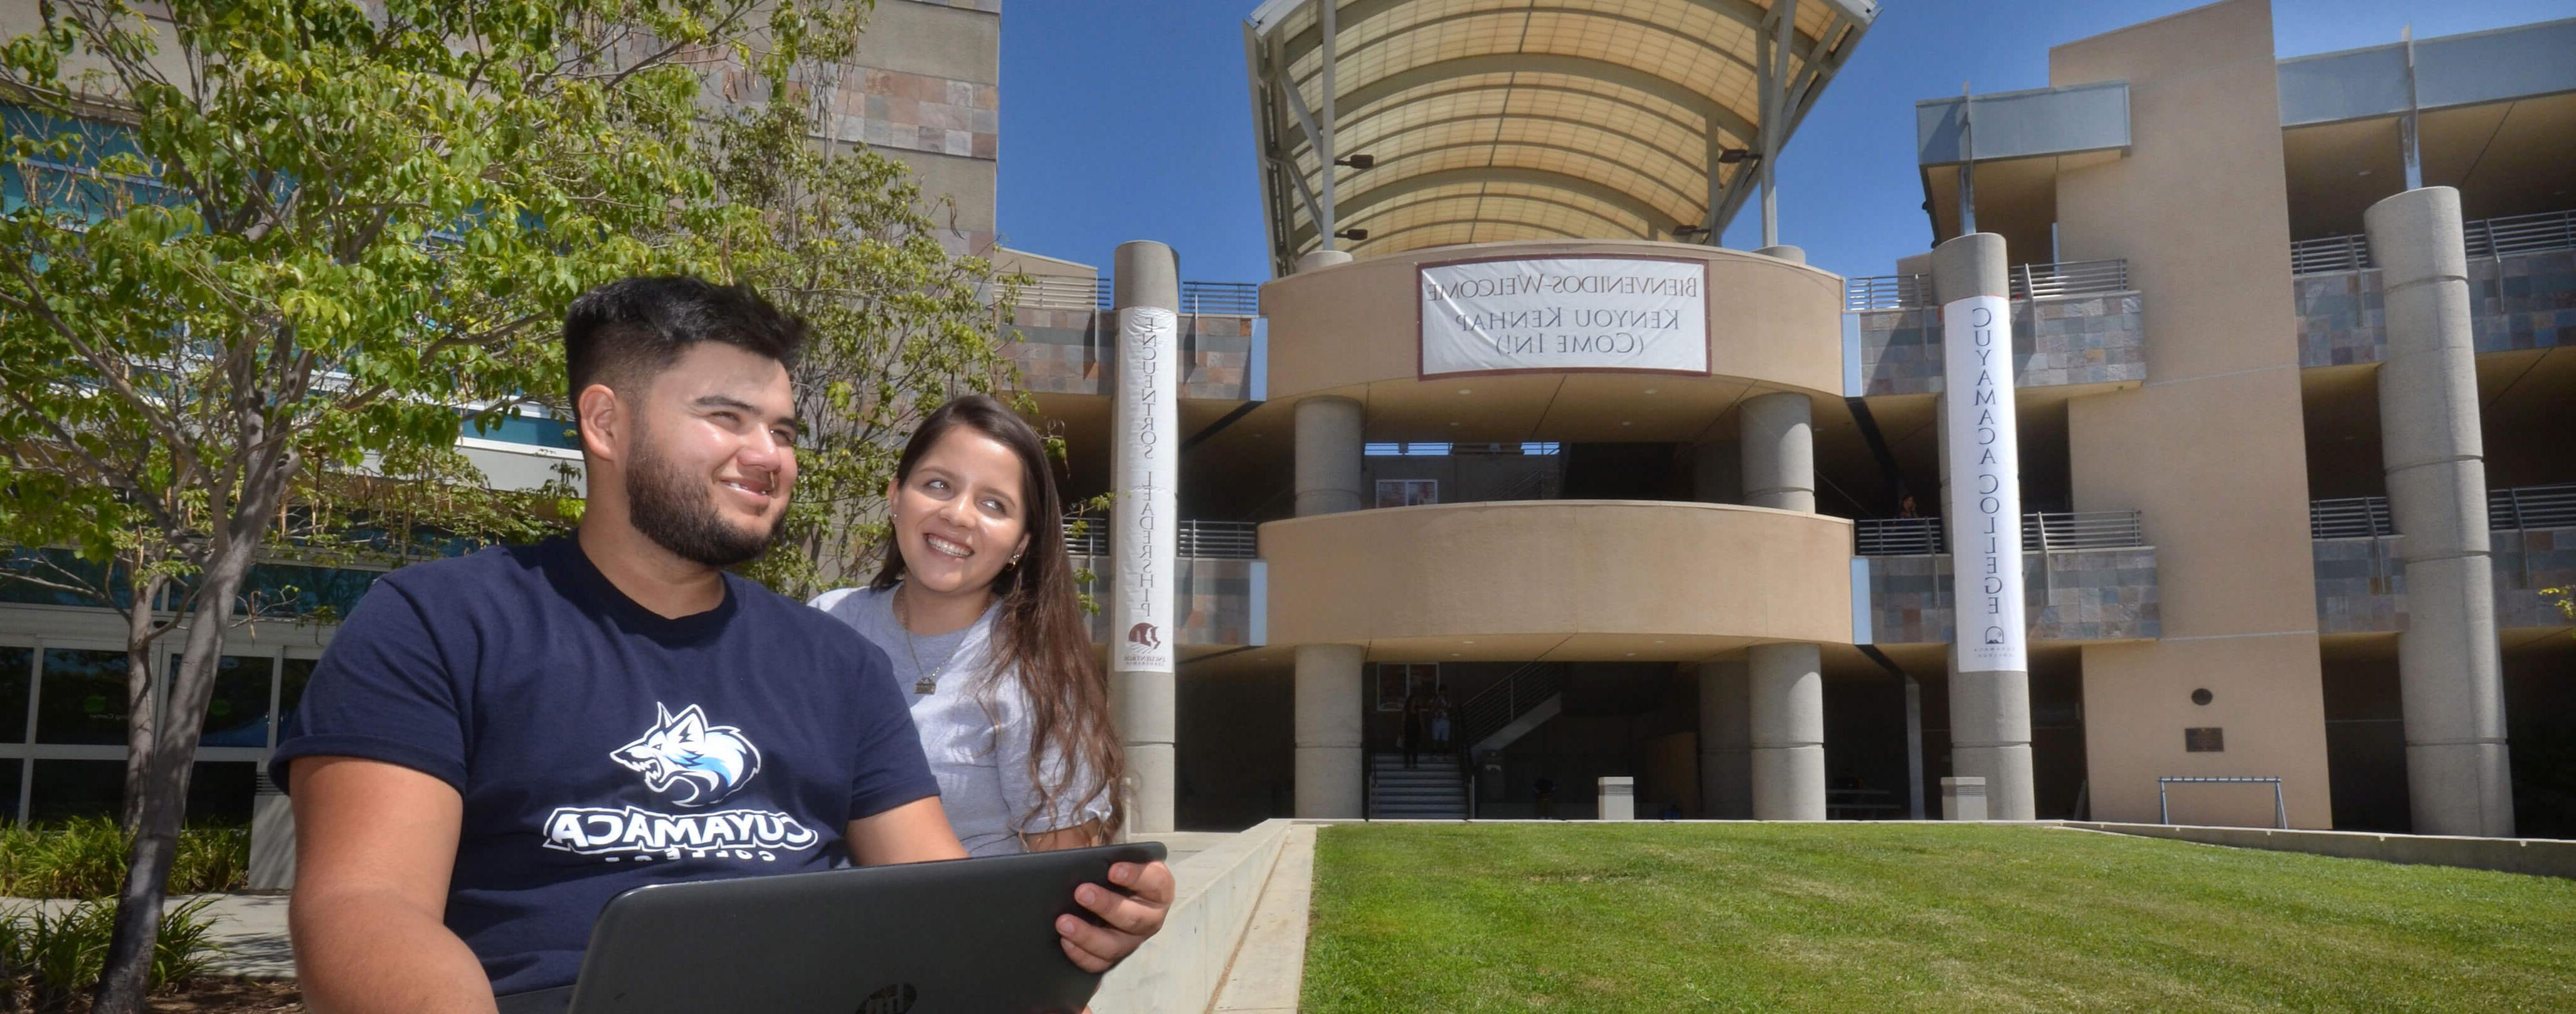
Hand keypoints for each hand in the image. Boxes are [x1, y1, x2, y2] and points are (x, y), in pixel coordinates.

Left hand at [1055, 859, 1173, 971]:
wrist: (1103, 888)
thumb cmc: (1110, 869)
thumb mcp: (1111, 858)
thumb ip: (1105, 858)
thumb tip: (1081, 860)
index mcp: (1158, 888)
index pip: (1155, 882)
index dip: (1136, 876)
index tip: (1112, 870)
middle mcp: (1150, 917)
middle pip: (1135, 918)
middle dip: (1107, 906)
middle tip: (1081, 892)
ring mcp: (1133, 940)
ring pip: (1116, 946)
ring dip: (1088, 935)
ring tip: (1063, 922)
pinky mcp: (1114, 956)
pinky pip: (1100, 964)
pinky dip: (1082, 955)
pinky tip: (1066, 941)